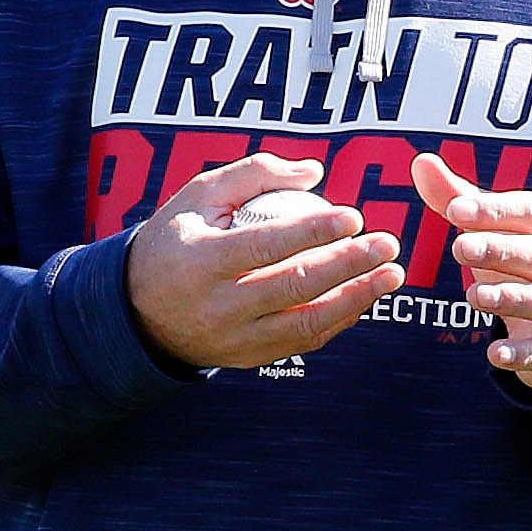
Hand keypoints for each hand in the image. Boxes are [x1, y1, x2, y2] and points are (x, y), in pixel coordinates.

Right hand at [124, 153, 403, 367]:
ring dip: (356, 299)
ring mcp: (235, 339)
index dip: (313, 232)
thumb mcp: (200, 195)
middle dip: (348, 265)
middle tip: (387, 244)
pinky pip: (304, 341)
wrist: (140, 310)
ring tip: (392, 274)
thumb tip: (315, 171)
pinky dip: (339, 319)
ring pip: (306, 323)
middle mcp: (218, 307)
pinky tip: (365, 295)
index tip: (353, 218)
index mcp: (201, 261)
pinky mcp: (250, 359)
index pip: (265, 246)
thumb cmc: (179, 239)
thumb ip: (255, 173)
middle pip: (293, 286)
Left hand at [414, 151, 531, 390]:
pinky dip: (524, 354)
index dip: (496, 211)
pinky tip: (495, 355)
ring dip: (513, 298)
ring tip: (474, 297)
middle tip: (459, 248)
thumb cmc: (525, 268)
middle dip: (501, 251)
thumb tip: (421, 161)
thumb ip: (461, 200)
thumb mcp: (498, 233)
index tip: (455, 211)